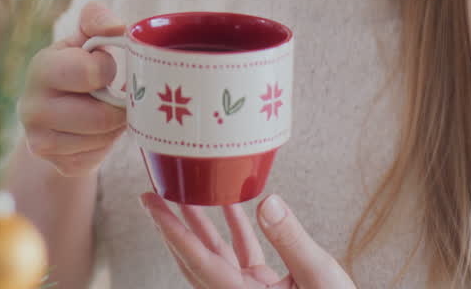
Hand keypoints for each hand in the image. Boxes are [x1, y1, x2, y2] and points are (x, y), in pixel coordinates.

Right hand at [18, 2, 127, 176]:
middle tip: (113, 95)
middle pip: (100, 116)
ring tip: (105, 110)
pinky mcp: (58, 165)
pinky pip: (97, 158)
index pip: (92, 72)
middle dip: (117, 105)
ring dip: (114, 126)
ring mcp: (40, 141)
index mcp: (41, 68)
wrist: (56, 111)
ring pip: (102, 138)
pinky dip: (105, 144)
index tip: (101, 66)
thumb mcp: (83, 38)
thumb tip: (117, 27)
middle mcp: (31, 108)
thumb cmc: (76, 66)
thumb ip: (97, 20)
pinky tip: (96, 131)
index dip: (107, 68)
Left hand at [141, 192, 356, 288]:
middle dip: (173, 226)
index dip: (172, 231)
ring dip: (199, 226)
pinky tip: (234, 206)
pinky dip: (236, 232)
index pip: (198, 261)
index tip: (150, 205)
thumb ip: (291, 241)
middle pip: (195, 259)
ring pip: (214, 257)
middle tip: (152, 194)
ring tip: (183, 194)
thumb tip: (267, 203)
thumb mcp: (320, 277)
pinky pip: (240, 258)